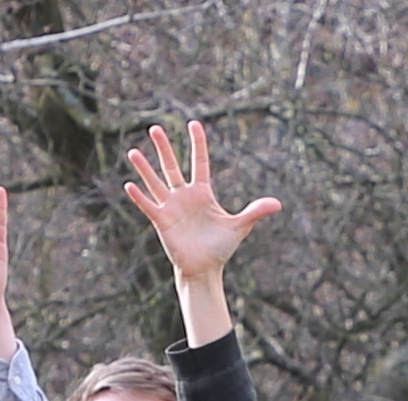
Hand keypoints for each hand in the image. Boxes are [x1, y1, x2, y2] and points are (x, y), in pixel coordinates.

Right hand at [122, 122, 280, 287]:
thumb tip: (278, 204)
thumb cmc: (220, 247)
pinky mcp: (162, 222)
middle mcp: (184, 196)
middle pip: (172, 166)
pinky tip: (129, 186)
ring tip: (133, 152)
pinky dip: (140, 197)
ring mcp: (171, 207)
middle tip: (154, 128)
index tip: (193, 124)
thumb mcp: (239, 227)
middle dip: (164, 148)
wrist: (205, 269)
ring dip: (144, 169)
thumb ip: (255, 212)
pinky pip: (149, 206)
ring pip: (156, 183)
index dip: (198, 144)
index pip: (199, 162)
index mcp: (202, 193)